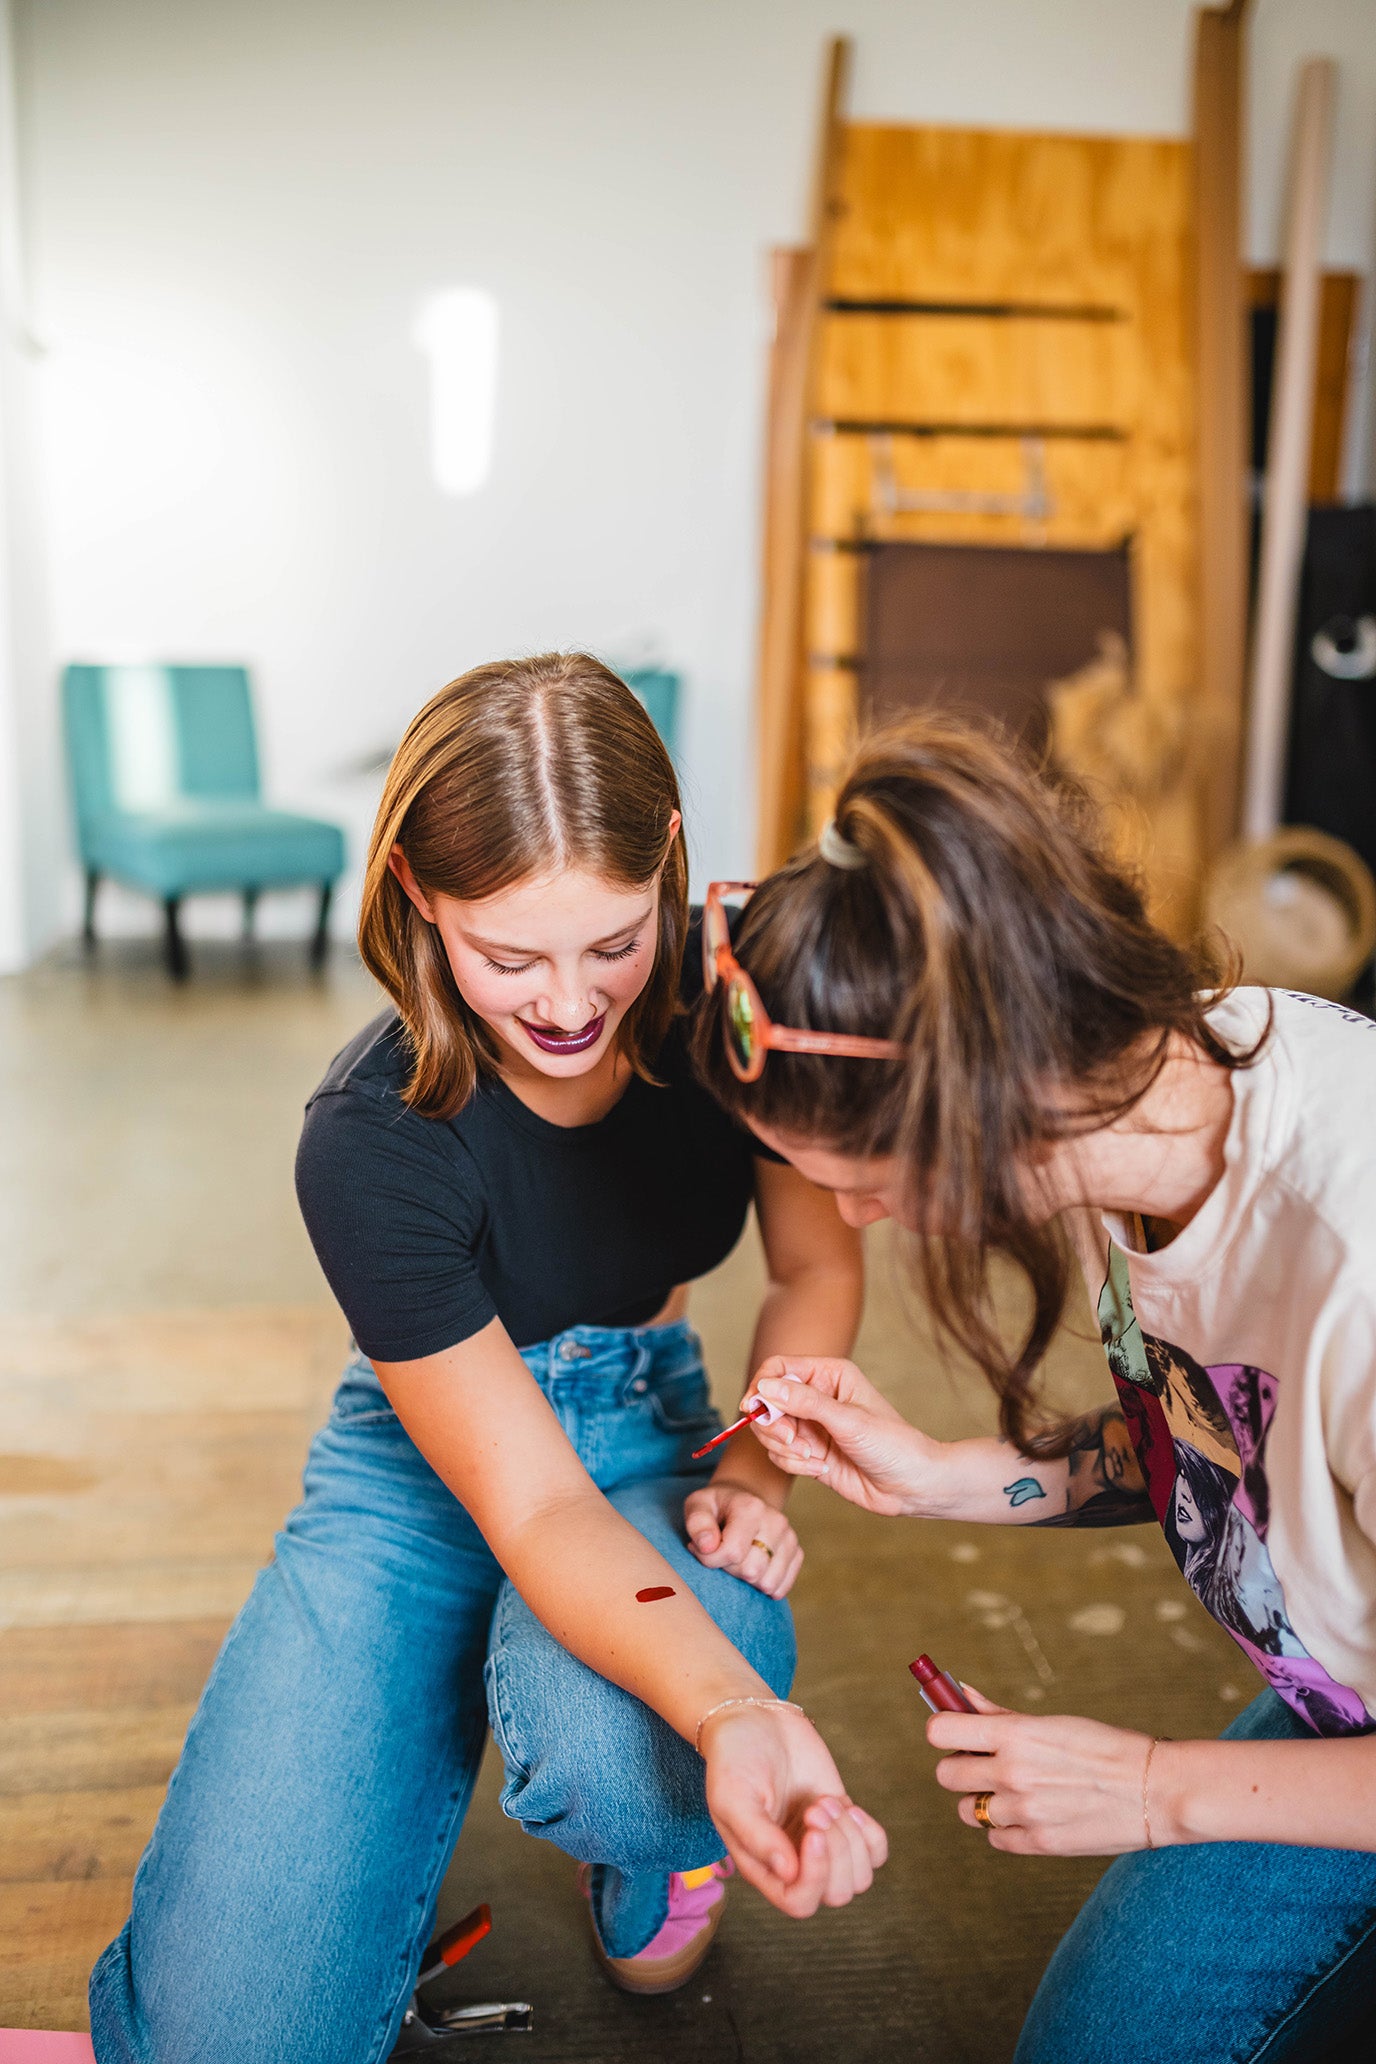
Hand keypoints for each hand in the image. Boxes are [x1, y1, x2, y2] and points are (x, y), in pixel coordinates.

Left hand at [684, 1480, 802, 1597]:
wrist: (743, 1500)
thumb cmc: (716, 1507)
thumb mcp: (697, 1505)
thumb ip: (697, 1523)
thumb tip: (708, 1546)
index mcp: (751, 1508)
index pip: (733, 1552)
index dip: (711, 1559)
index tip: (703, 1550)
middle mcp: (776, 1521)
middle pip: (752, 1571)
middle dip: (730, 1570)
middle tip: (722, 1555)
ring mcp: (789, 1538)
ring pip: (768, 1583)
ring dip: (747, 1580)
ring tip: (738, 1560)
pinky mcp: (797, 1553)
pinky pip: (781, 1588)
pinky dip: (763, 1586)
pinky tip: (753, 1569)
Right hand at [701, 1699, 887, 1915]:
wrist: (754, 1719)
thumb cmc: (734, 1758)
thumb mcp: (733, 1796)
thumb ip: (757, 1836)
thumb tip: (788, 1874)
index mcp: (764, 1866)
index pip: (799, 1902)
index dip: (814, 1878)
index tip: (812, 1832)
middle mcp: (795, 1862)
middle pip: (836, 1893)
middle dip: (836, 1850)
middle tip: (814, 1807)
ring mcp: (822, 1843)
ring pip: (860, 1877)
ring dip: (851, 1838)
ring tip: (824, 1801)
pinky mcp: (842, 1820)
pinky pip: (875, 1851)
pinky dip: (869, 1832)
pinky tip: (846, 1804)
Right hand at [746, 1357, 945, 1517]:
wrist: (910, 1485)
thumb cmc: (891, 1444)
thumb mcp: (847, 1420)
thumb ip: (805, 1403)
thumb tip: (764, 1387)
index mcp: (829, 1375)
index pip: (779, 1368)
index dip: (761, 1385)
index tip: (751, 1407)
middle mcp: (817, 1397)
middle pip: (767, 1402)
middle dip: (773, 1425)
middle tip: (792, 1440)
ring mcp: (812, 1426)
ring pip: (770, 1431)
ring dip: (784, 1448)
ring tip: (812, 1458)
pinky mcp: (810, 1453)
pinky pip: (781, 1455)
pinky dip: (793, 1464)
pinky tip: (821, 1469)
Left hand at [929, 1683, 1154, 1855]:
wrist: (1155, 1790)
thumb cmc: (1104, 1747)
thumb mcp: (1051, 1723)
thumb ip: (999, 1716)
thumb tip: (961, 1695)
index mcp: (1014, 1736)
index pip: (939, 1732)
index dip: (943, 1731)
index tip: (955, 1732)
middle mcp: (1013, 1774)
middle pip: (946, 1775)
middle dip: (961, 1768)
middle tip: (986, 1764)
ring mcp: (1024, 1813)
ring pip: (967, 1811)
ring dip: (981, 1801)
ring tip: (1012, 1791)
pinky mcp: (1038, 1845)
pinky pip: (995, 1839)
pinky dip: (1006, 1829)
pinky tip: (1031, 1814)